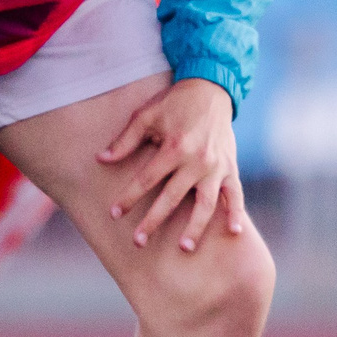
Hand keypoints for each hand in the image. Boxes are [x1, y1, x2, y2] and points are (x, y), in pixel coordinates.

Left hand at [98, 77, 247, 253]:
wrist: (211, 89)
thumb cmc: (174, 102)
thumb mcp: (146, 115)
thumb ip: (125, 140)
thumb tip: (100, 159)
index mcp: (175, 147)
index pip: (147, 180)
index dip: (129, 198)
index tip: (115, 214)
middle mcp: (197, 161)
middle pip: (172, 198)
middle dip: (153, 221)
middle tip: (138, 242)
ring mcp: (216, 167)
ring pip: (205, 204)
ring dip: (195, 227)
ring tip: (184, 248)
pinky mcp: (230, 168)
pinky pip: (236, 194)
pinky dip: (235, 213)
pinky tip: (233, 232)